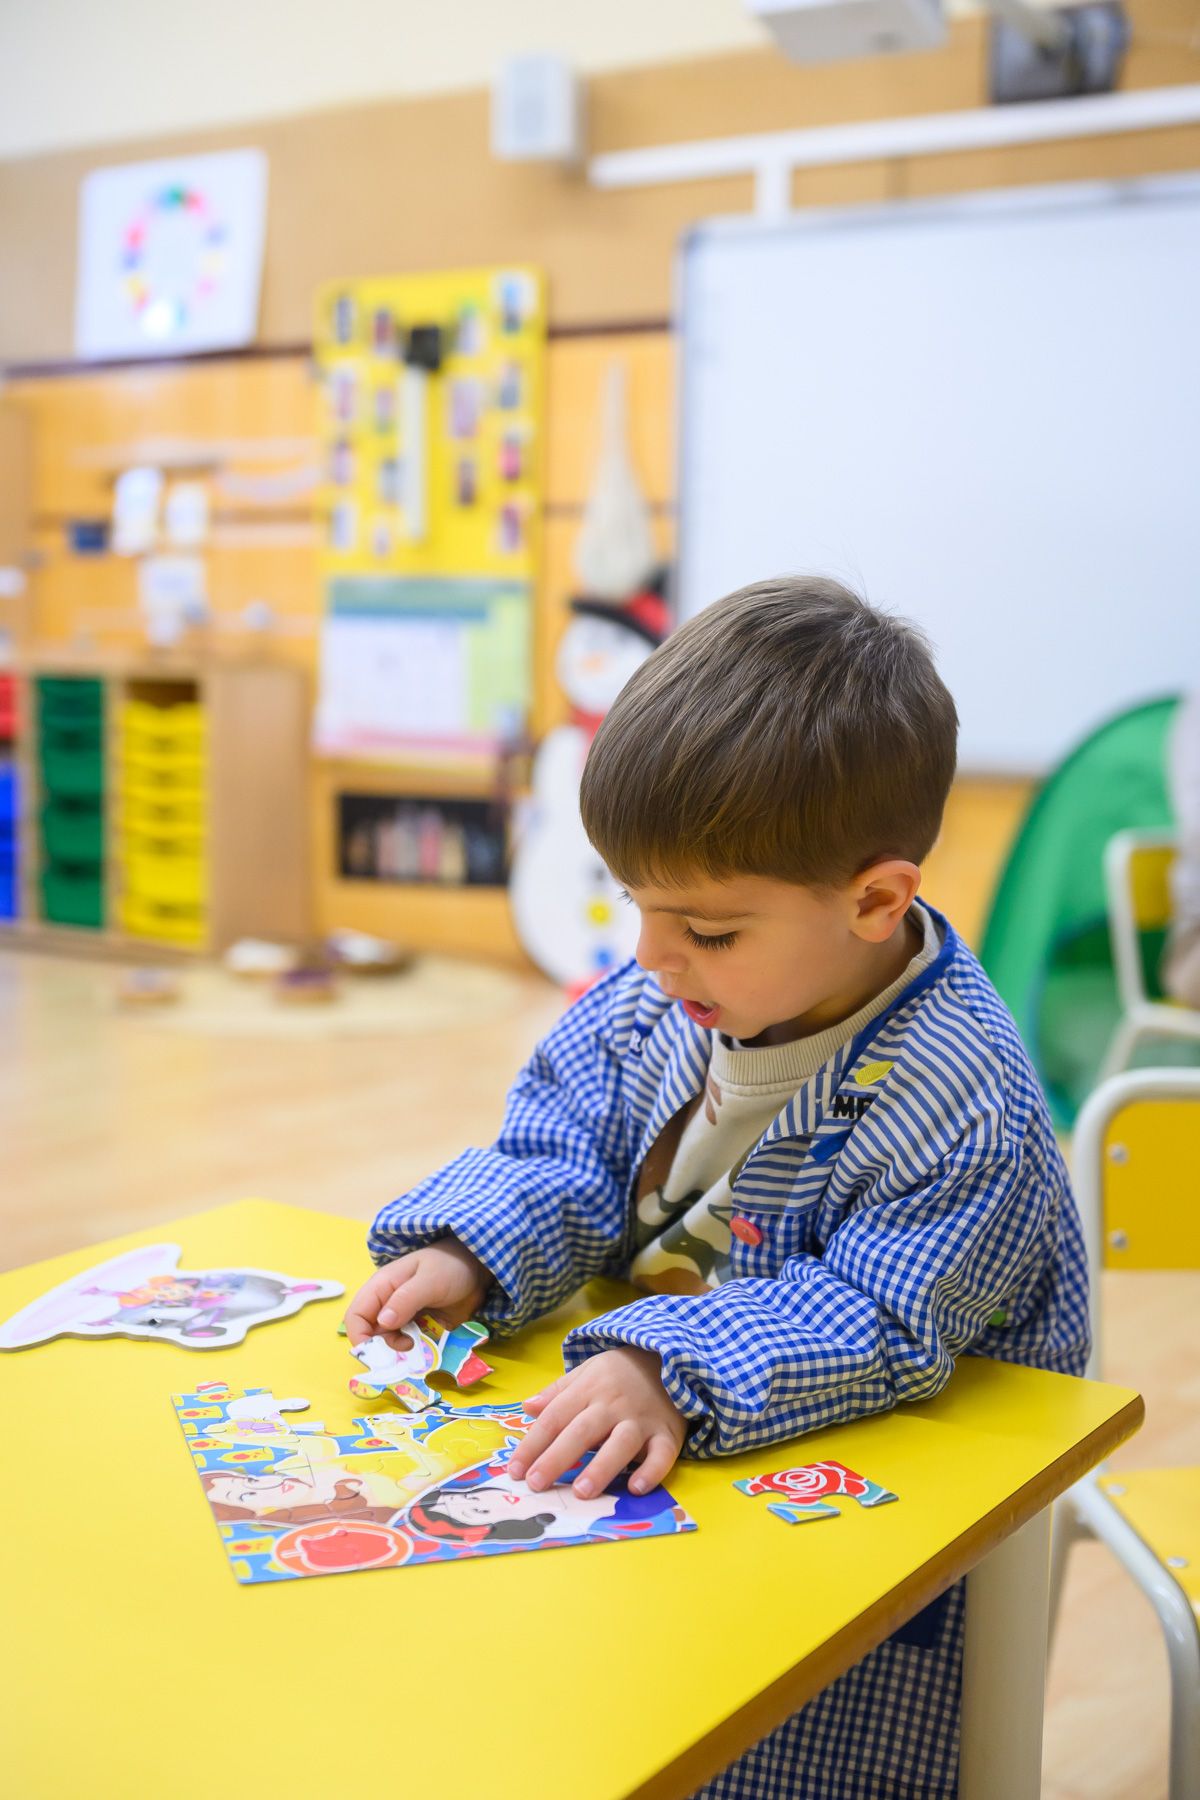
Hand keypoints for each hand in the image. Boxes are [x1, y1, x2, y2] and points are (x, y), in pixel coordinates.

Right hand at [343, 1238, 490, 1348]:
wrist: (478, 1269)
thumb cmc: (450, 1266)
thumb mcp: (429, 1280)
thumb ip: (405, 1299)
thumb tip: (382, 1322)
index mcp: (382, 1287)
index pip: (356, 1316)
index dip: (360, 1337)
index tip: (377, 1354)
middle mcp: (388, 1304)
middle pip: (370, 1335)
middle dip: (382, 1349)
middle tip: (405, 1352)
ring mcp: (403, 1317)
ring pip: (388, 1344)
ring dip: (399, 1353)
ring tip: (418, 1348)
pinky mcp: (419, 1328)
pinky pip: (408, 1346)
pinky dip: (413, 1352)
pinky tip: (427, 1349)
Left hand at [507, 1347, 685, 1499]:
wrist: (670, 1356)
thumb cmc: (620, 1372)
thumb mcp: (586, 1372)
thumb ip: (557, 1392)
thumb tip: (527, 1408)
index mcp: (588, 1389)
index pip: (555, 1418)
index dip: (533, 1444)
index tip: (515, 1471)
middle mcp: (613, 1404)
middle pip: (582, 1431)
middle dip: (557, 1458)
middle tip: (536, 1484)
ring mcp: (642, 1419)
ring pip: (621, 1443)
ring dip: (601, 1467)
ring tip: (582, 1492)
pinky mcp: (668, 1433)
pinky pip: (662, 1454)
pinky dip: (651, 1471)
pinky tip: (636, 1487)